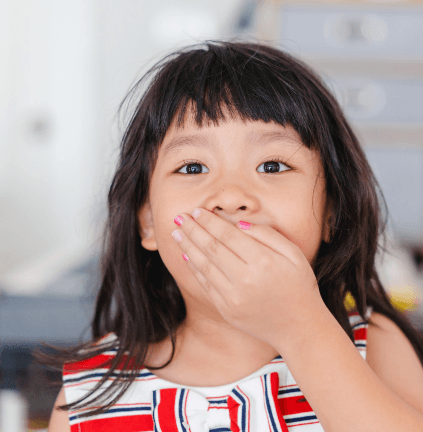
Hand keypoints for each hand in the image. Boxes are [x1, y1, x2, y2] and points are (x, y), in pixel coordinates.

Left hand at [172, 208, 325, 346]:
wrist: (299, 327)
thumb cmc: (299, 286)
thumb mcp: (294, 254)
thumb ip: (268, 235)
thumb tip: (238, 225)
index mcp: (263, 261)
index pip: (228, 235)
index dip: (210, 222)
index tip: (197, 211)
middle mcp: (245, 279)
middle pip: (211, 248)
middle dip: (193, 230)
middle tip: (179, 217)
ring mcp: (233, 297)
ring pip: (204, 265)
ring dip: (188, 247)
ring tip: (176, 233)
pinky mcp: (226, 310)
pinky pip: (206, 284)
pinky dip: (194, 269)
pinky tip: (187, 256)